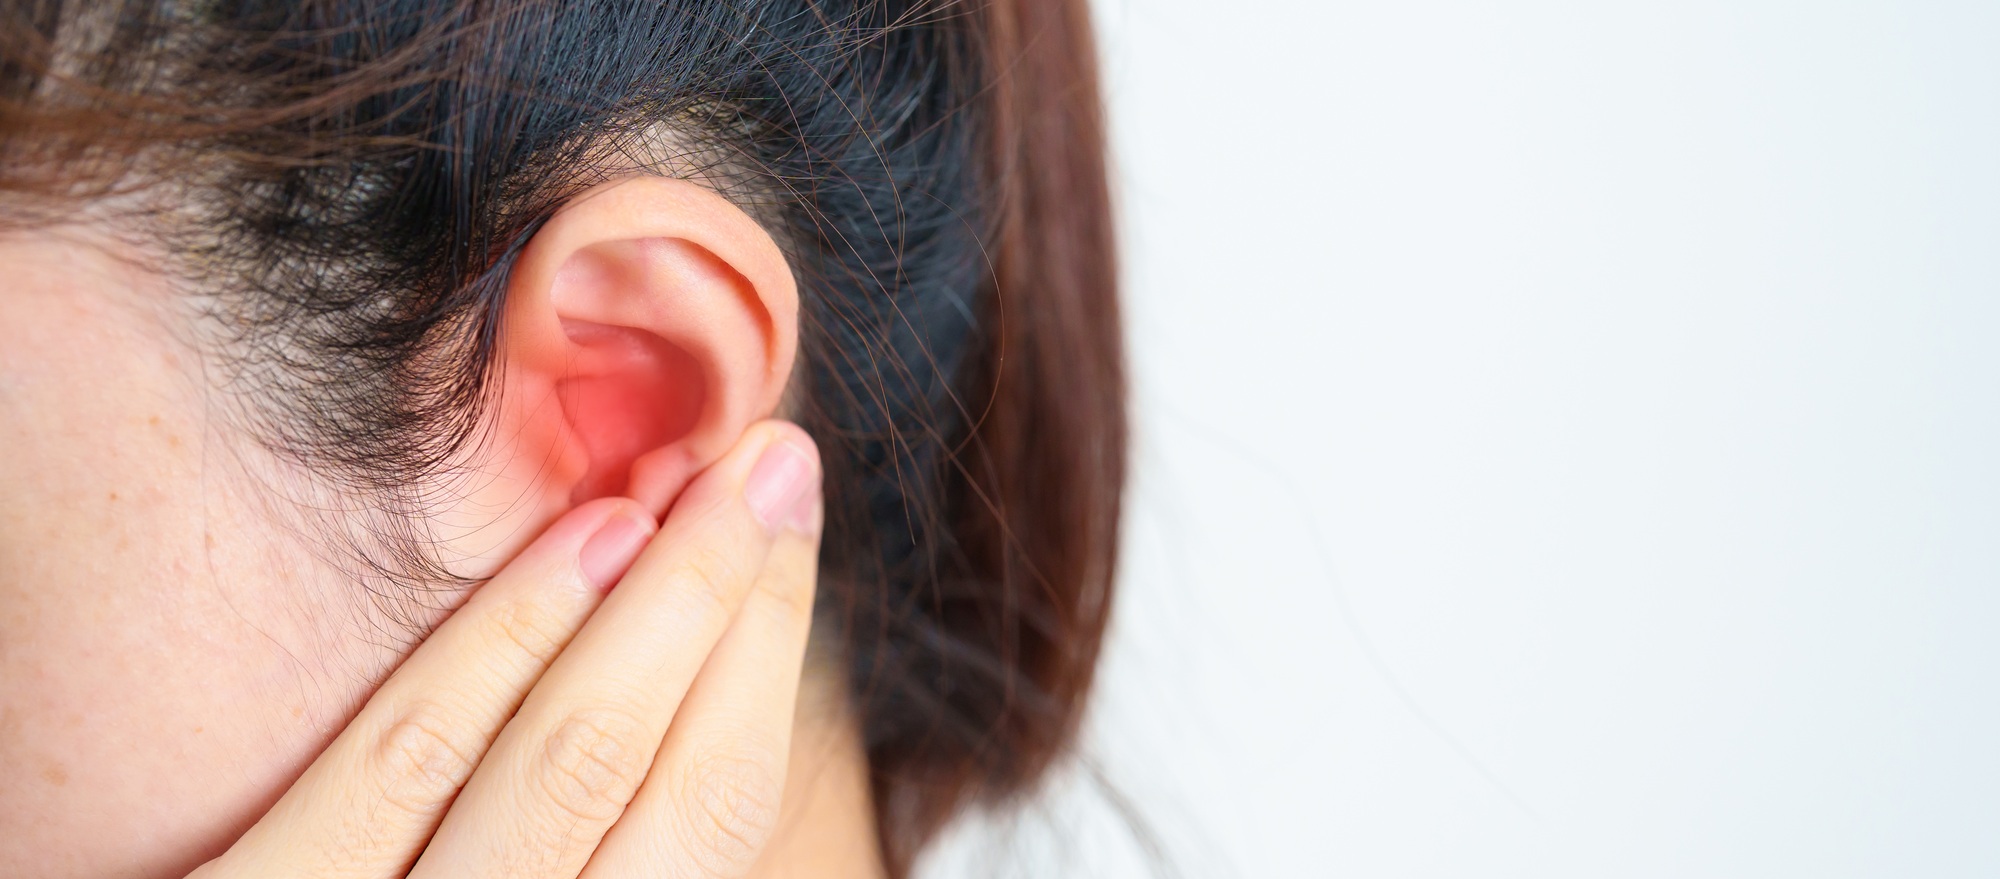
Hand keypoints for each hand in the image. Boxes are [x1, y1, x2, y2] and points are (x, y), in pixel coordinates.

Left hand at [190, 421, 823, 878]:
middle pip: (662, 783)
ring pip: (560, 765)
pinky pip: (399, 763)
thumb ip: (599, 843)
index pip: (719, 821)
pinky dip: (503, 643)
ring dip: (654, 605)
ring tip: (702, 482)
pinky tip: (576, 542)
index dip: (769, 664)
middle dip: (737, 608)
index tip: (789, 534)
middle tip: (780, 464)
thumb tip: (690, 693)